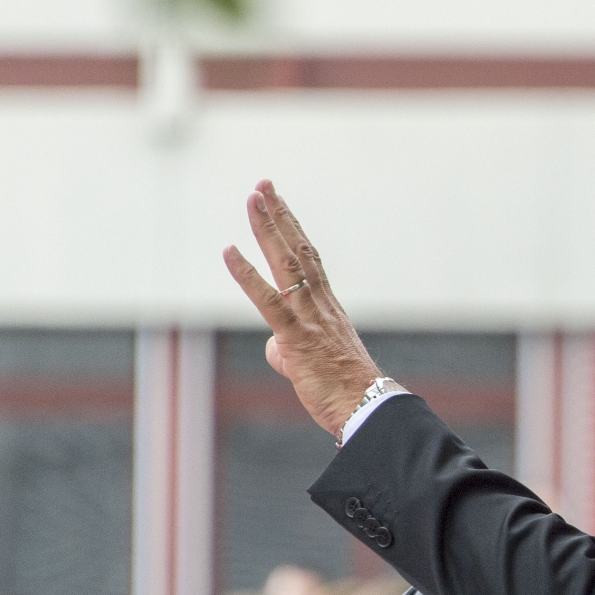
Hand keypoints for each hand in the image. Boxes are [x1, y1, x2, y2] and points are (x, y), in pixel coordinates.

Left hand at [223, 180, 382, 434]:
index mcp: (327, 308)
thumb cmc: (344, 392)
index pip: (308, 259)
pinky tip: (229, 250)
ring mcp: (309, 318)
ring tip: (253, 198)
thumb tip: (275, 346)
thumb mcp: (312, 365)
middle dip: (279, 214)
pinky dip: (246, 274)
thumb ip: (290, 349)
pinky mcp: (297, 338)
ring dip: (267, 228)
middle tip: (263, 184)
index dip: (292, 229)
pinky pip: (268, 300)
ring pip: (286, 263)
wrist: (366, 410)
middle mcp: (320, 304)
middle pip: (298, 249)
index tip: (279, 204)